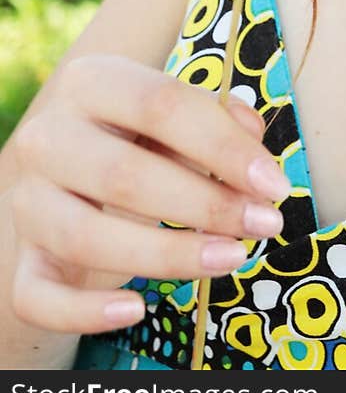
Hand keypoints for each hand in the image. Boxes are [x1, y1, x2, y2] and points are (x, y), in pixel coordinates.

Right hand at [8, 53, 291, 335]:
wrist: (65, 172)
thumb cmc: (138, 137)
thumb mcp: (173, 114)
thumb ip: (217, 119)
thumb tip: (253, 145)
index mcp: (90, 82)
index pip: (161, 105)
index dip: (223, 147)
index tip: (274, 185)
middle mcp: (48, 135)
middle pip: (125, 175)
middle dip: (206, 204)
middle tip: (264, 225)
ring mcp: (27, 199)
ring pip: (86, 238)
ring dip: (168, 255)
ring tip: (231, 259)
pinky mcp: (21, 260)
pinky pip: (38, 296)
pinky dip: (86, 311)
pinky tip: (137, 309)